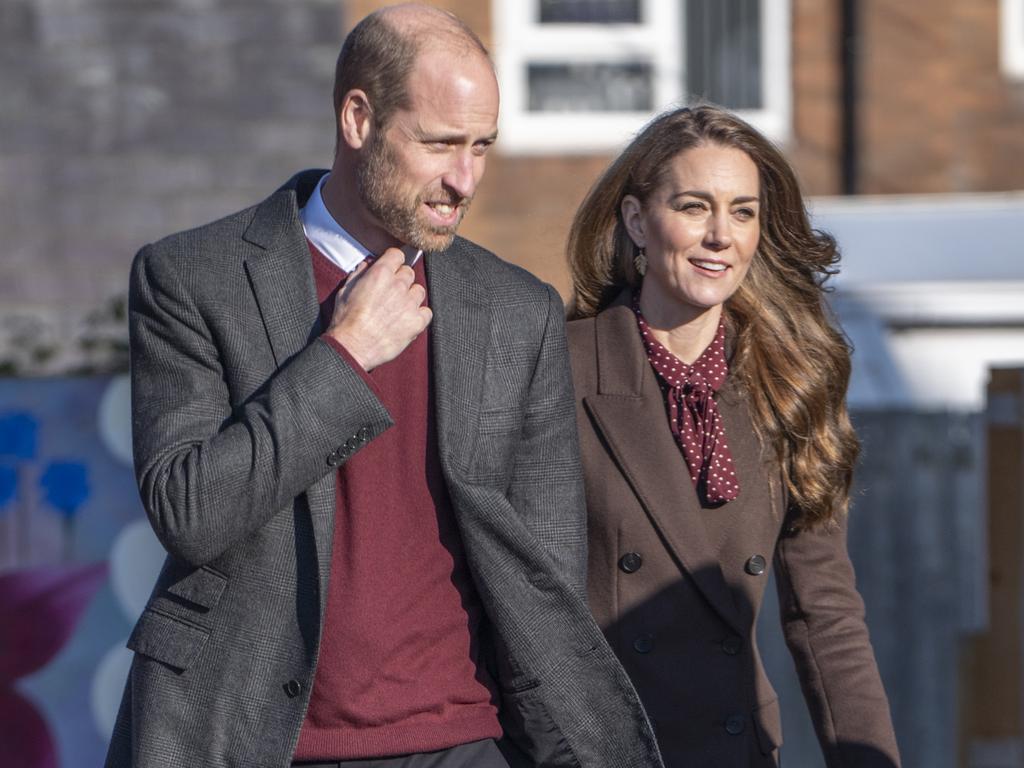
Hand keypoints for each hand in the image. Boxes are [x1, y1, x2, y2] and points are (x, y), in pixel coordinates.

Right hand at [326, 248, 431, 370]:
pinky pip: (427, 312)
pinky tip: (407, 321)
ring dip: (411, 297)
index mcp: (380, 273)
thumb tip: (368, 265)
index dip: (393, 262)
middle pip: (409, 273)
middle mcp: (398, 285)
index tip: (391, 268)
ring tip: (399, 309)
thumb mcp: (345, 290)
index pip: (397, 255)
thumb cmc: (345, 320)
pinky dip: (419, 315)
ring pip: (419, 291)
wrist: (352, 346)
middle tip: (391, 294)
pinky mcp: (417, 322)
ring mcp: (409, 303)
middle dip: (401, 280)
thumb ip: (359, 274)